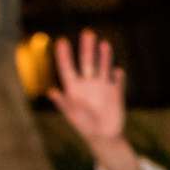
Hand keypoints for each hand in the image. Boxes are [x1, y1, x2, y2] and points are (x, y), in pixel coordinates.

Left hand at [49, 30, 128, 144]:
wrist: (104, 136)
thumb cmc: (84, 125)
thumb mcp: (72, 115)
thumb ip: (63, 103)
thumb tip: (51, 92)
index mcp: (74, 87)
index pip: (67, 67)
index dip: (64, 55)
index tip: (62, 41)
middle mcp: (88, 83)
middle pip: (87, 61)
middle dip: (87, 48)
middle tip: (88, 33)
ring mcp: (102, 86)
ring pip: (103, 66)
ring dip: (104, 56)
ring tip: (104, 44)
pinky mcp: (116, 93)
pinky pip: (117, 81)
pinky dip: (117, 77)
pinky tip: (117, 72)